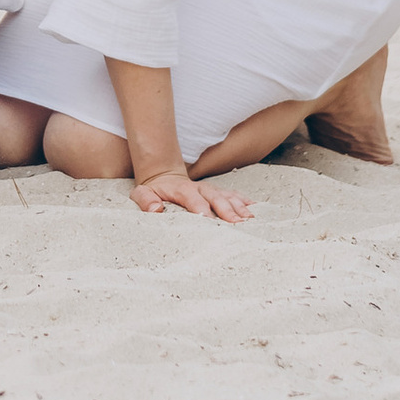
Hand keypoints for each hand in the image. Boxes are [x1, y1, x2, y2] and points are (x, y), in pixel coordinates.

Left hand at [131, 166, 250, 222]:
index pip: (193, 199)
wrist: (163, 176)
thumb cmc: (154, 190)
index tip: (208, 220)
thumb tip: (156, 209)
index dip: (201, 209)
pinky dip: (245, 202)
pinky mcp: (218, 193)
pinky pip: (234, 195)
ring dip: (239, 206)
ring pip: (227, 196)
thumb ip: (145, 200)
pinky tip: (256, 210)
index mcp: (182, 189)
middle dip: (226, 210)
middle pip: (215, 197)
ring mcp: (211, 190)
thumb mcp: (142, 193)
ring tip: (250, 219)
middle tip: (236, 224)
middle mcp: (200, 188)